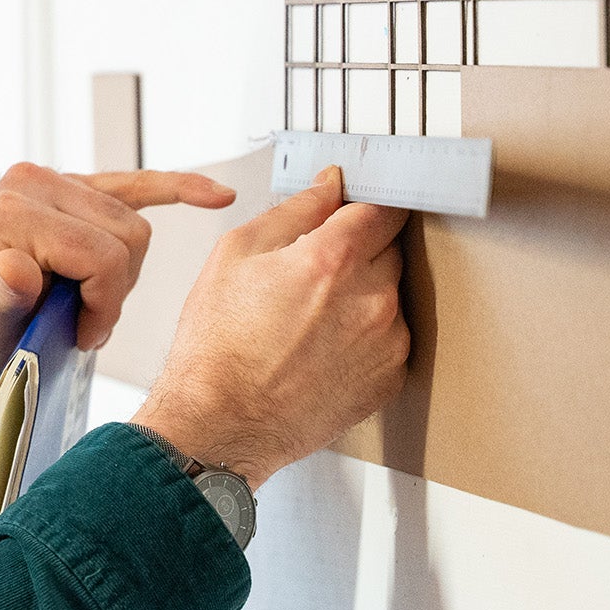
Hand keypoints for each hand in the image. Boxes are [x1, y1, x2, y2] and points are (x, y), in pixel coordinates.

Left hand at [0, 163, 237, 393]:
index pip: (102, 255)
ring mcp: (54, 178)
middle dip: (114, 289)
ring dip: (122, 272)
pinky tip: (214, 194)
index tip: (83, 335)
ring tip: (85, 302)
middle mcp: (32, 181)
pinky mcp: (73, 185)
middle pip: (126, 236)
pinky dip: (175, 188)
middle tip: (85, 323)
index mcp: (12, 210)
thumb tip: (16, 267)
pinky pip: (136, 183)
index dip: (104, 305)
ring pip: (135, 223)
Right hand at [129, 168, 408, 486]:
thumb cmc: (218, 346)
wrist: (220, 422)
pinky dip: (366, 336)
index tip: (354, 211)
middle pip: (389, 248)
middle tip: (312, 275)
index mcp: (333, 258)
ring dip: (363, 295)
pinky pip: (391, 338)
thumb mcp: (236, 254)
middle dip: (358, 252)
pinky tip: (323, 348)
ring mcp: (387, 341)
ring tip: (311, 319)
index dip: (367, 204)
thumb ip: (293, 210)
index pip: (385, 206)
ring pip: (391, 294)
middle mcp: (371, 297)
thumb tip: (328, 187)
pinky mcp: (390, 378)